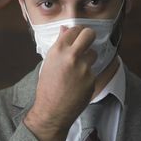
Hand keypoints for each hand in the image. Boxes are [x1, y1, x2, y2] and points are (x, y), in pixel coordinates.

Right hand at [24, 25, 96, 140]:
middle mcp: (72, 56)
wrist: (52, 110)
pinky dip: (87, 76)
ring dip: (88, 59)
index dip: (77, 32)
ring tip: (77, 71)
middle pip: (89, 34)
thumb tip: (65, 29)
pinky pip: (93, 72)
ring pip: (93, 54)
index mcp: (58, 50)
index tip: (78, 35)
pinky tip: (78, 84)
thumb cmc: (47, 87)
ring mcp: (84, 68)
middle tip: (88, 40)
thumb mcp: (49, 63)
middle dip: (89, 36)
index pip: (74, 29)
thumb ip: (59, 45)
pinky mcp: (92, 79)